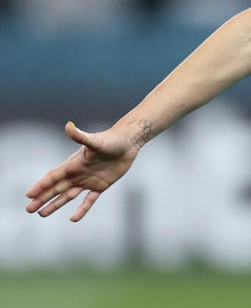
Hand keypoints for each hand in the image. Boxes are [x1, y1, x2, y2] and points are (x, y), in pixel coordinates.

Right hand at [25, 121, 139, 221]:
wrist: (127, 142)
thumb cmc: (110, 140)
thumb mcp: (94, 140)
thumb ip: (80, 136)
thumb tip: (68, 125)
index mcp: (73, 164)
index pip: (53, 177)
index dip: (41, 185)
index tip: (28, 195)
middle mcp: (78, 173)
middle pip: (56, 188)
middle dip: (43, 198)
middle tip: (29, 210)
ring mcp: (88, 180)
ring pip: (68, 196)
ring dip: (55, 204)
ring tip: (42, 214)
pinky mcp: (101, 185)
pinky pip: (89, 200)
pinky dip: (82, 209)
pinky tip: (73, 219)